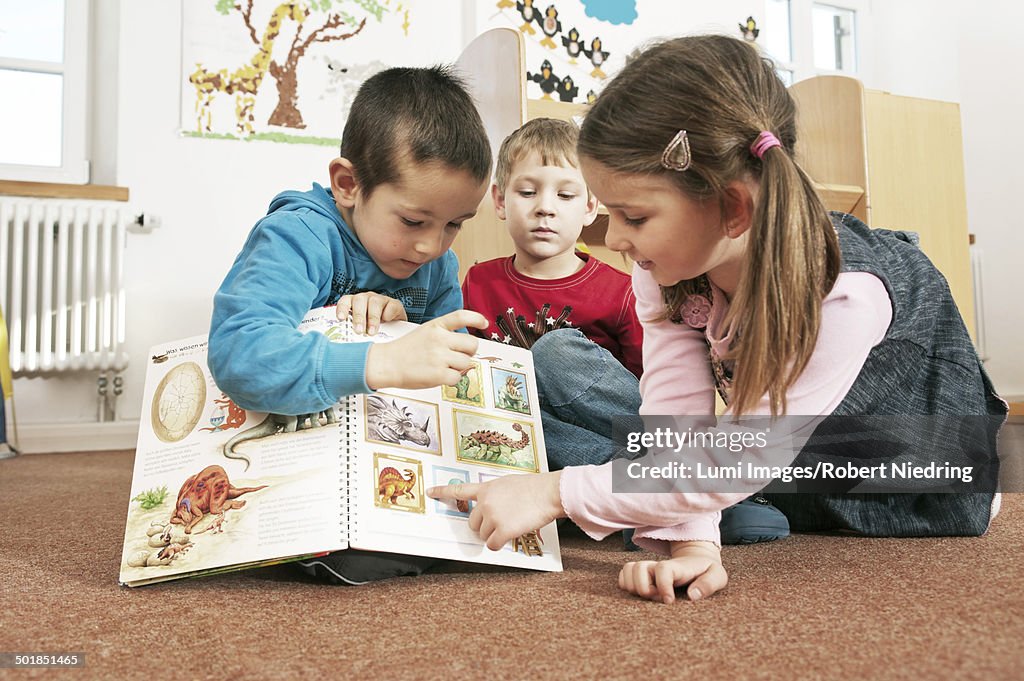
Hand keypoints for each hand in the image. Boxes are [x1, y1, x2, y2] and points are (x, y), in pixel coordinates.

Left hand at [337, 292, 406, 335]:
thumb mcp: (362, 331)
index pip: (345, 301)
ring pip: (374, 302)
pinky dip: (388, 313)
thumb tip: (348, 346)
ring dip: (372, 318)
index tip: (340, 319)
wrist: (396, 332)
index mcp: (354, 304)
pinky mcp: (395, 304)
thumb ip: (354, 333)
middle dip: (358, 316)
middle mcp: (366, 299)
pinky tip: (387, 321)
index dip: (342, 308)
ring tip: (372, 332)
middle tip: (359, 331)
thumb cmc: (374, 332)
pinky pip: (391, 305)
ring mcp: (381, 299)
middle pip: (359, 301)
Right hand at [365, 310, 487, 390]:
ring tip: (444, 367)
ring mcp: (440, 356)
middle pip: (472, 344)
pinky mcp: (439, 373)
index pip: (461, 316)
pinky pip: (457, 378)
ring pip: (467, 362)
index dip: (476, 318)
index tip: (484, 323)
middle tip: (458, 357)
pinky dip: (451, 380)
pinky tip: (440, 376)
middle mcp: (439, 338)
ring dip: (459, 368)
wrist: (385, 364)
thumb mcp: (424, 334)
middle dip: (469, 352)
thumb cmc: (404, 352)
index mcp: (435, 326)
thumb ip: (444, 338)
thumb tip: (467, 354)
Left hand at [427, 471, 564, 549]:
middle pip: (473, 523)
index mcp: (486, 489)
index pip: (459, 490)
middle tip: (501, 522)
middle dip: (484, 526)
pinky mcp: (502, 530)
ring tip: (512, 523)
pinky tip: (511, 535)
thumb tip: (490, 508)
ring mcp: (493, 516)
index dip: (442, 492)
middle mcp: (485, 502)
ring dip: (495, 534)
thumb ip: (495, 494)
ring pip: (483, 535)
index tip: (430, 492)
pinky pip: (492, 545)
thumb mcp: (508, 484)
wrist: (548, 492)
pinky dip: (500, 544)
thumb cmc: (533, 488)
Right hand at [618, 541, 726, 603]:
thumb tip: (693, 596)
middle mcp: (659, 565)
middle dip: (644, 588)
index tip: (668, 601)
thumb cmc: (707, 571)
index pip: (663, 569)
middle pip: (638, 568)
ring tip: (650, 596)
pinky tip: (641, 594)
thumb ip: (709, 584)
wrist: (697, 560)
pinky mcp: (641, 574)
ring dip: (633, 586)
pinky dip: (626, 585)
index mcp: (678, 566)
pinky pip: (623, 576)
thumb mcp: (717, 576)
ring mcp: (648, 568)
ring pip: (628, 570)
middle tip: (658, 598)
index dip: (662, 585)